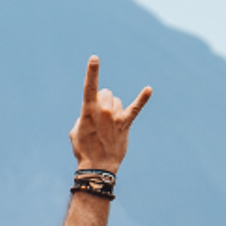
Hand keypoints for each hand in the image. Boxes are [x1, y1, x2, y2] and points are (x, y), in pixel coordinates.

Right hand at [69, 56, 150, 172]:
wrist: (97, 167)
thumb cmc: (84, 149)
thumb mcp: (76, 130)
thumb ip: (84, 116)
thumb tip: (94, 113)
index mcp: (88, 110)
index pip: (90, 87)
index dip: (92, 71)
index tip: (95, 58)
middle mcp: (103, 110)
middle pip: (107, 93)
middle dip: (103, 101)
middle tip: (99, 117)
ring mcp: (115, 117)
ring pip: (117, 101)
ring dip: (113, 109)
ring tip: (109, 125)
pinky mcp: (125, 124)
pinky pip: (135, 108)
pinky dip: (142, 98)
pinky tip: (149, 90)